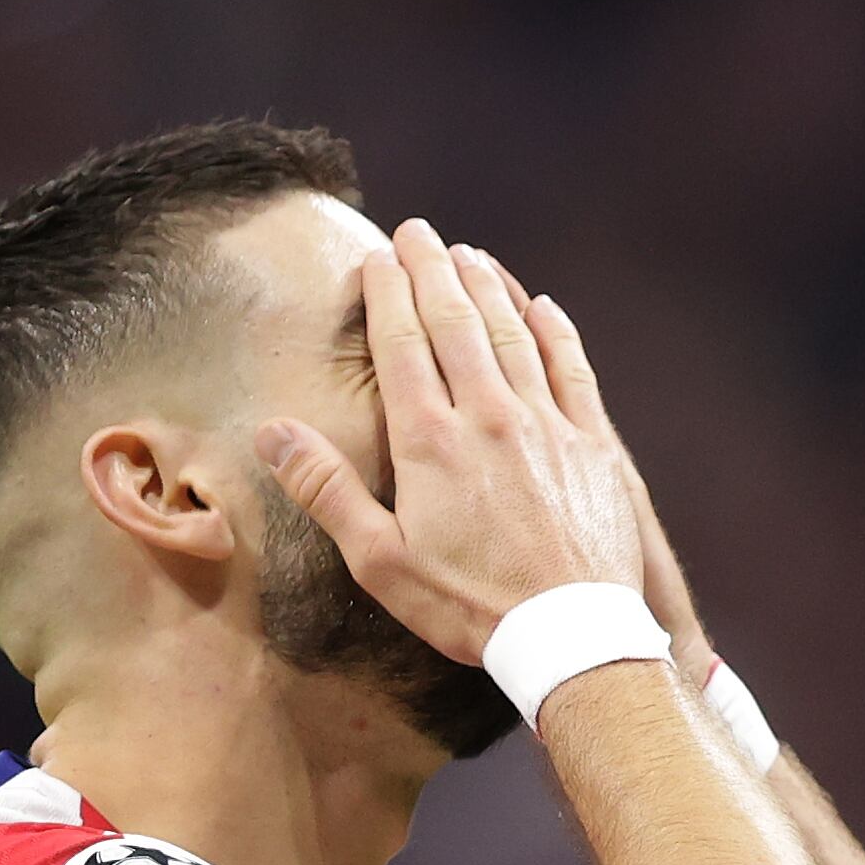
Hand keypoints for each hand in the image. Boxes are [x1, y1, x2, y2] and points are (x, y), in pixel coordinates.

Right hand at [256, 222, 643, 667]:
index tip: (378, 258)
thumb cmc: (468, 606)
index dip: (389, 294)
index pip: (403, 344)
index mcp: (430, 440)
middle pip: (457, 322)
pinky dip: (555, 330)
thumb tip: (271, 432)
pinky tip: (542, 305)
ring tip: (470, 253)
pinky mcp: (593, 445)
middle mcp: (489, 415)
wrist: (571, 633)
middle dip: (433, 270)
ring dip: (489, 287)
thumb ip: (326, 491)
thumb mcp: (380, 562)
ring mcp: (546, 424)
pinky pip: (572, 367)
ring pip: (513, 333)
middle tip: (418, 232)